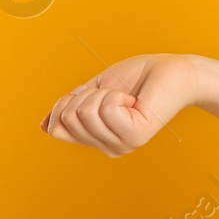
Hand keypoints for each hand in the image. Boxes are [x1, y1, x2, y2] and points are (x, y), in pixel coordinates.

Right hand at [40, 53, 195, 156]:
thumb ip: (72, 106)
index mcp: (97, 139)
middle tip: (116, 92)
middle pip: (68, 119)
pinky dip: (116, 95)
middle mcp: (108, 147)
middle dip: (86, 94)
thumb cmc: (140, 77)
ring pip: (85, 112)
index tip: (92, 92)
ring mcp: (122, 145)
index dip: (65, 103)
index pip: (57, 128)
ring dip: (104, 93)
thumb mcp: (96, 88)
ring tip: (127, 96)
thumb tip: (43, 125)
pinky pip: (106, 109)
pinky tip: (134, 100)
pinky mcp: (136, 136)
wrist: (175, 70)